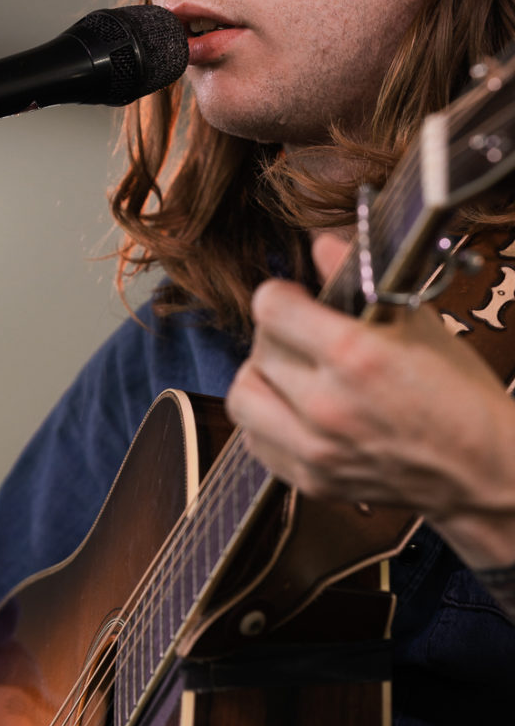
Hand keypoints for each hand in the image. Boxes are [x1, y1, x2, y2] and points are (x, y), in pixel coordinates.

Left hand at [226, 235, 514, 568]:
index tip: (296, 298)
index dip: (281, 295)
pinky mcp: (311, 481)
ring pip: (242, 396)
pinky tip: (293, 410)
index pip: (270, 307)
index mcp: (354, 355)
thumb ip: (361, 278)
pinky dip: (266, 420)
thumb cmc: (459, 395)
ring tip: (290, 374)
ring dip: (261, 378)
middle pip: (259, 349)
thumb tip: (321, 244)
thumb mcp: (420, 323)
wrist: (483, 473)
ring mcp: (315, 449)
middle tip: (302, 336)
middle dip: (278, 334)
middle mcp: (326, 404)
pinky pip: (254, 440)